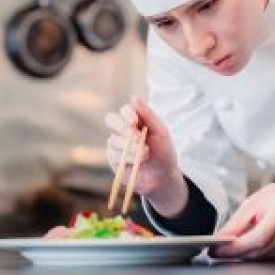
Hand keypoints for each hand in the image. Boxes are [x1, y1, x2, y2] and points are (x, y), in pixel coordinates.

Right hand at [105, 96, 187, 216]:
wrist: (163, 177)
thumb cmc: (164, 152)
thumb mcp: (161, 132)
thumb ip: (148, 115)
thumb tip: (134, 97)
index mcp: (136, 121)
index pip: (124, 110)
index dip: (127, 114)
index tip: (135, 122)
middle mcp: (123, 130)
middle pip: (110, 119)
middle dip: (121, 126)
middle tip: (134, 136)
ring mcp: (117, 145)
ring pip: (113, 139)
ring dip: (131, 147)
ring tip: (146, 154)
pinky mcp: (113, 160)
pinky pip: (113, 155)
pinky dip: (127, 158)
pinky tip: (137, 162)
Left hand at [210, 177, 274, 260]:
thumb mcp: (255, 200)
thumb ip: (238, 221)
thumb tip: (221, 238)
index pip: (257, 237)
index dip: (235, 247)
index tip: (218, 249)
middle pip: (259, 250)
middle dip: (235, 253)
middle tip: (219, 250)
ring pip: (263, 257)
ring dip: (245, 254)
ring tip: (235, 244)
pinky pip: (270, 258)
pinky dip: (257, 254)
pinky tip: (253, 244)